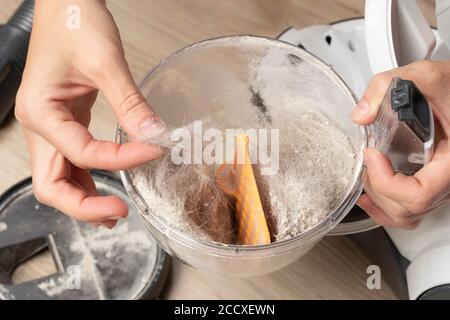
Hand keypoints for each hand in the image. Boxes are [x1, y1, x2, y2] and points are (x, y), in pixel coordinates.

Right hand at [15, 0, 162, 227]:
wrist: (67, 4)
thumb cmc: (75, 22)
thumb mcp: (106, 63)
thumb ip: (131, 104)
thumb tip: (156, 137)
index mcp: (40, 112)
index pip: (83, 153)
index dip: (122, 159)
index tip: (154, 151)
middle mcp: (39, 126)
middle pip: (53, 185)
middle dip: (85, 205)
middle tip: (121, 212)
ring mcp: (50, 127)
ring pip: (60, 180)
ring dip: (86, 200)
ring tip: (116, 212)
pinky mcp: (66, 124)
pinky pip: (73, 162)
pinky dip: (89, 180)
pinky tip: (109, 189)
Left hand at [351, 60, 449, 228]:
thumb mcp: (423, 75)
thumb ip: (386, 87)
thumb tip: (361, 114)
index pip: (419, 194)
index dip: (386, 181)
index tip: (372, 155)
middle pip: (409, 208)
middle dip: (378, 187)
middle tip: (368, 160)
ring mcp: (443, 184)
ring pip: (408, 214)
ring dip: (380, 200)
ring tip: (368, 175)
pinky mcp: (433, 182)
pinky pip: (412, 210)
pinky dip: (387, 207)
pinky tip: (370, 194)